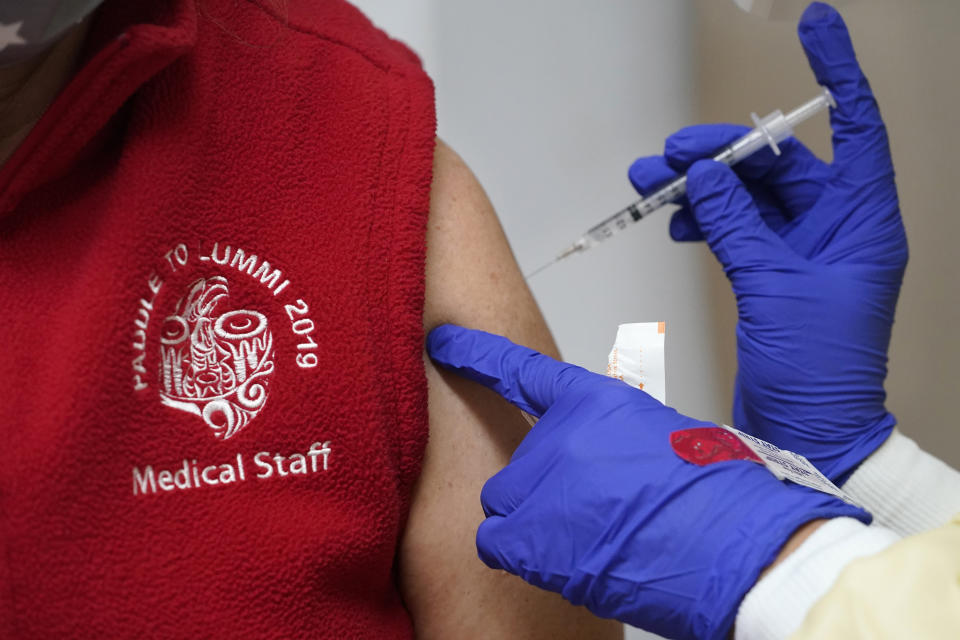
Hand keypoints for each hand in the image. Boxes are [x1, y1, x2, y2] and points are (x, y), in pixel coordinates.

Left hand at [426, 324, 867, 639]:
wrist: (738, 550)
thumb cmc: (718, 501)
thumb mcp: (666, 442)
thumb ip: (612, 444)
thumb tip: (596, 471)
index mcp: (596, 404)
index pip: (520, 371)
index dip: (478, 355)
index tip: (445, 342)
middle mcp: (559, 438)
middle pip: (514, 465)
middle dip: (540, 491)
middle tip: (590, 513)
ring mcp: (542, 485)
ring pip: (503, 505)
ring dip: (534, 525)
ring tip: (589, 539)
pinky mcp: (533, 537)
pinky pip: (495, 541)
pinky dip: (520, 553)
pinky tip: (564, 560)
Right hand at [628, 3, 905, 481]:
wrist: (808, 432)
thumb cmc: (818, 370)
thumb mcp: (774, 287)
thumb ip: (738, 224)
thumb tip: (708, 174)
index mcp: (863, 222)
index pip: (858, 128)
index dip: (838, 74)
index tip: (818, 26)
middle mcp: (836, 228)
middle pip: (780, 163)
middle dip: (722, 154)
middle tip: (669, 156)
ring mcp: (802, 250)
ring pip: (750, 195)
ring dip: (701, 187)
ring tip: (649, 185)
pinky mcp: (771, 272)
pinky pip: (735, 226)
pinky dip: (704, 219)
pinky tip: (674, 220)